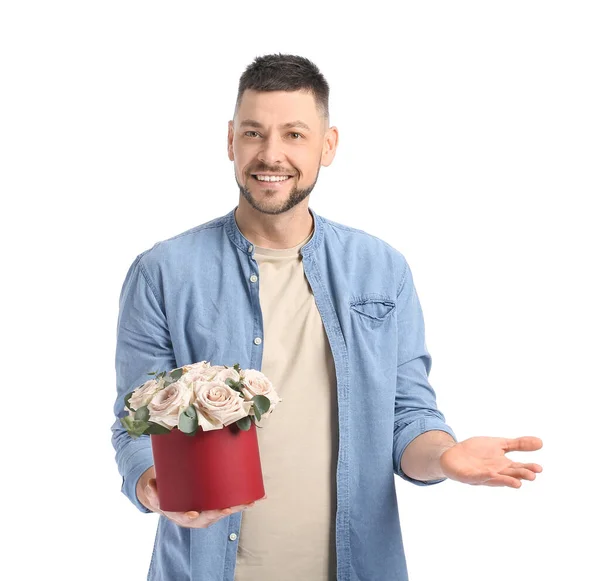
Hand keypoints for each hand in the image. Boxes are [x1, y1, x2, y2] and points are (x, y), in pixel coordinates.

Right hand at [136, 466, 266, 527]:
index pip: (186, 518)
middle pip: (210, 516)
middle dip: (222, 511)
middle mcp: (197, 516)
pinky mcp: (216, 504)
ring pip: (224, 510)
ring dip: (238, 506)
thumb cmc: (164, 492)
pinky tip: (257, 497)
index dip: (189, 516)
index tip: (193, 514)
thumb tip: (151, 484)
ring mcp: (208, 511)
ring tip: (251, 501)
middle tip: (230, 507)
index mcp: (181, 514)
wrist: (169, 496)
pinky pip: (231, 503)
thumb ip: (152, 490)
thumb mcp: (154, 491)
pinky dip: (243, 502)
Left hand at [439, 436, 542, 487]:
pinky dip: (483, 476)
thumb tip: (541, 442)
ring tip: (517, 483)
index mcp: (503, 466)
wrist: (453, 454)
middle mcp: (495, 473)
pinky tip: (490, 473)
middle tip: (532, 476)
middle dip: (520, 476)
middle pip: (510, 475)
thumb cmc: (478, 451)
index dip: (528, 468)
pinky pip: (476, 477)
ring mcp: (482, 476)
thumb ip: (518, 444)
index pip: (518, 468)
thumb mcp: (499, 444)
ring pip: (496, 479)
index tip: (539, 469)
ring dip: (505, 481)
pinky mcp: (468, 476)